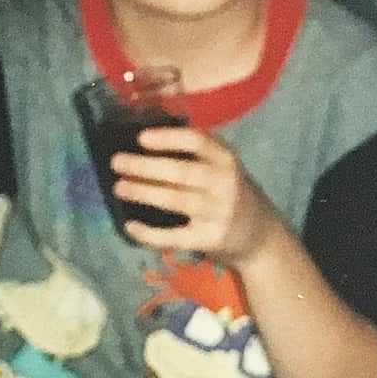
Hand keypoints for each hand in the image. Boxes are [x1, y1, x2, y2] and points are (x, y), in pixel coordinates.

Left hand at [110, 123, 277, 262]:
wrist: (260, 236)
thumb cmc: (230, 193)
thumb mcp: (223, 168)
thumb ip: (196, 155)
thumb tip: (144, 142)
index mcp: (225, 159)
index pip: (197, 141)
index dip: (167, 138)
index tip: (140, 138)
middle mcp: (224, 184)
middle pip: (180, 171)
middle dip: (145, 166)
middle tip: (117, 162)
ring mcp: (217, 213)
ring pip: (175, 200)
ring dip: (143, 192)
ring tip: (119, 187)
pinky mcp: (208, 239)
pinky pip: (174, 236)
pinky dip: (149, 233)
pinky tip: (130, 226)